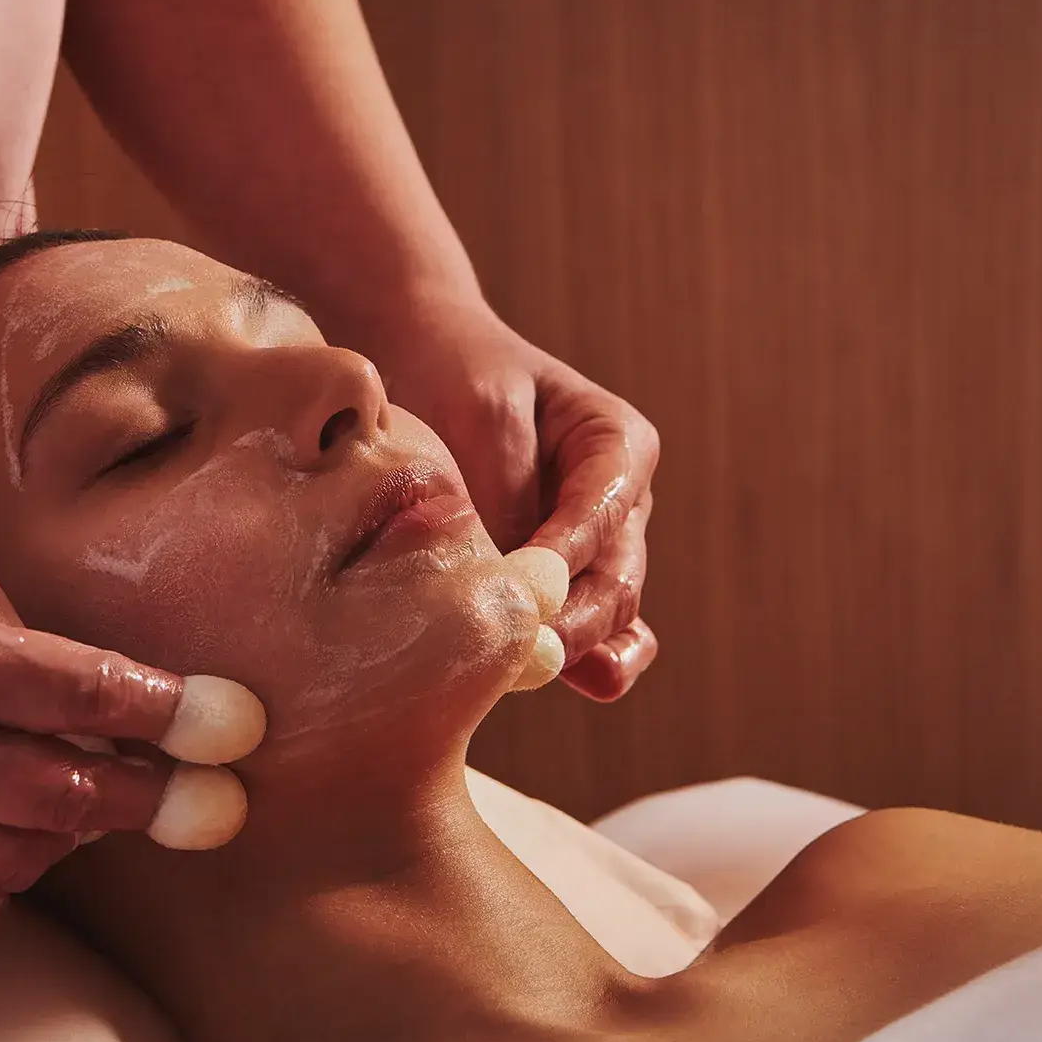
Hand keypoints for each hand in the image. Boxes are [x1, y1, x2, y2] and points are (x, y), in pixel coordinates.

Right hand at [0, 488, 190, 962]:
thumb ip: (28, 640)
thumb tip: (117, 703)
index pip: (87, 699)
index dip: (174, 715)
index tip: (234, 727)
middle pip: (66, 797)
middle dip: (150, 794)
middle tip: (196, 789)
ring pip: (14, 865)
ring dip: (70, 836)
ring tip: (81, 795)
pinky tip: (0, 853)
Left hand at [370, 299, 658, 699]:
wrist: (423, 359)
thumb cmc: (455, 373)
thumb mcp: (480, 413)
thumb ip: (506, 490)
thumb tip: (518, 578)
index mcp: (617, 446)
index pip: (602, 517)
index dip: (567, 560)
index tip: (525, 590)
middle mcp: (619, 502)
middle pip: (615, 579)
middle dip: (574, 619)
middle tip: (523, 649)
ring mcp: (593, 547)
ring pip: (604, 613)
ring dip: (571, 645)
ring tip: (535, 672)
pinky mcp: (559, 581)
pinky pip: (588, 631)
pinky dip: (581, 659)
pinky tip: (574, 682)